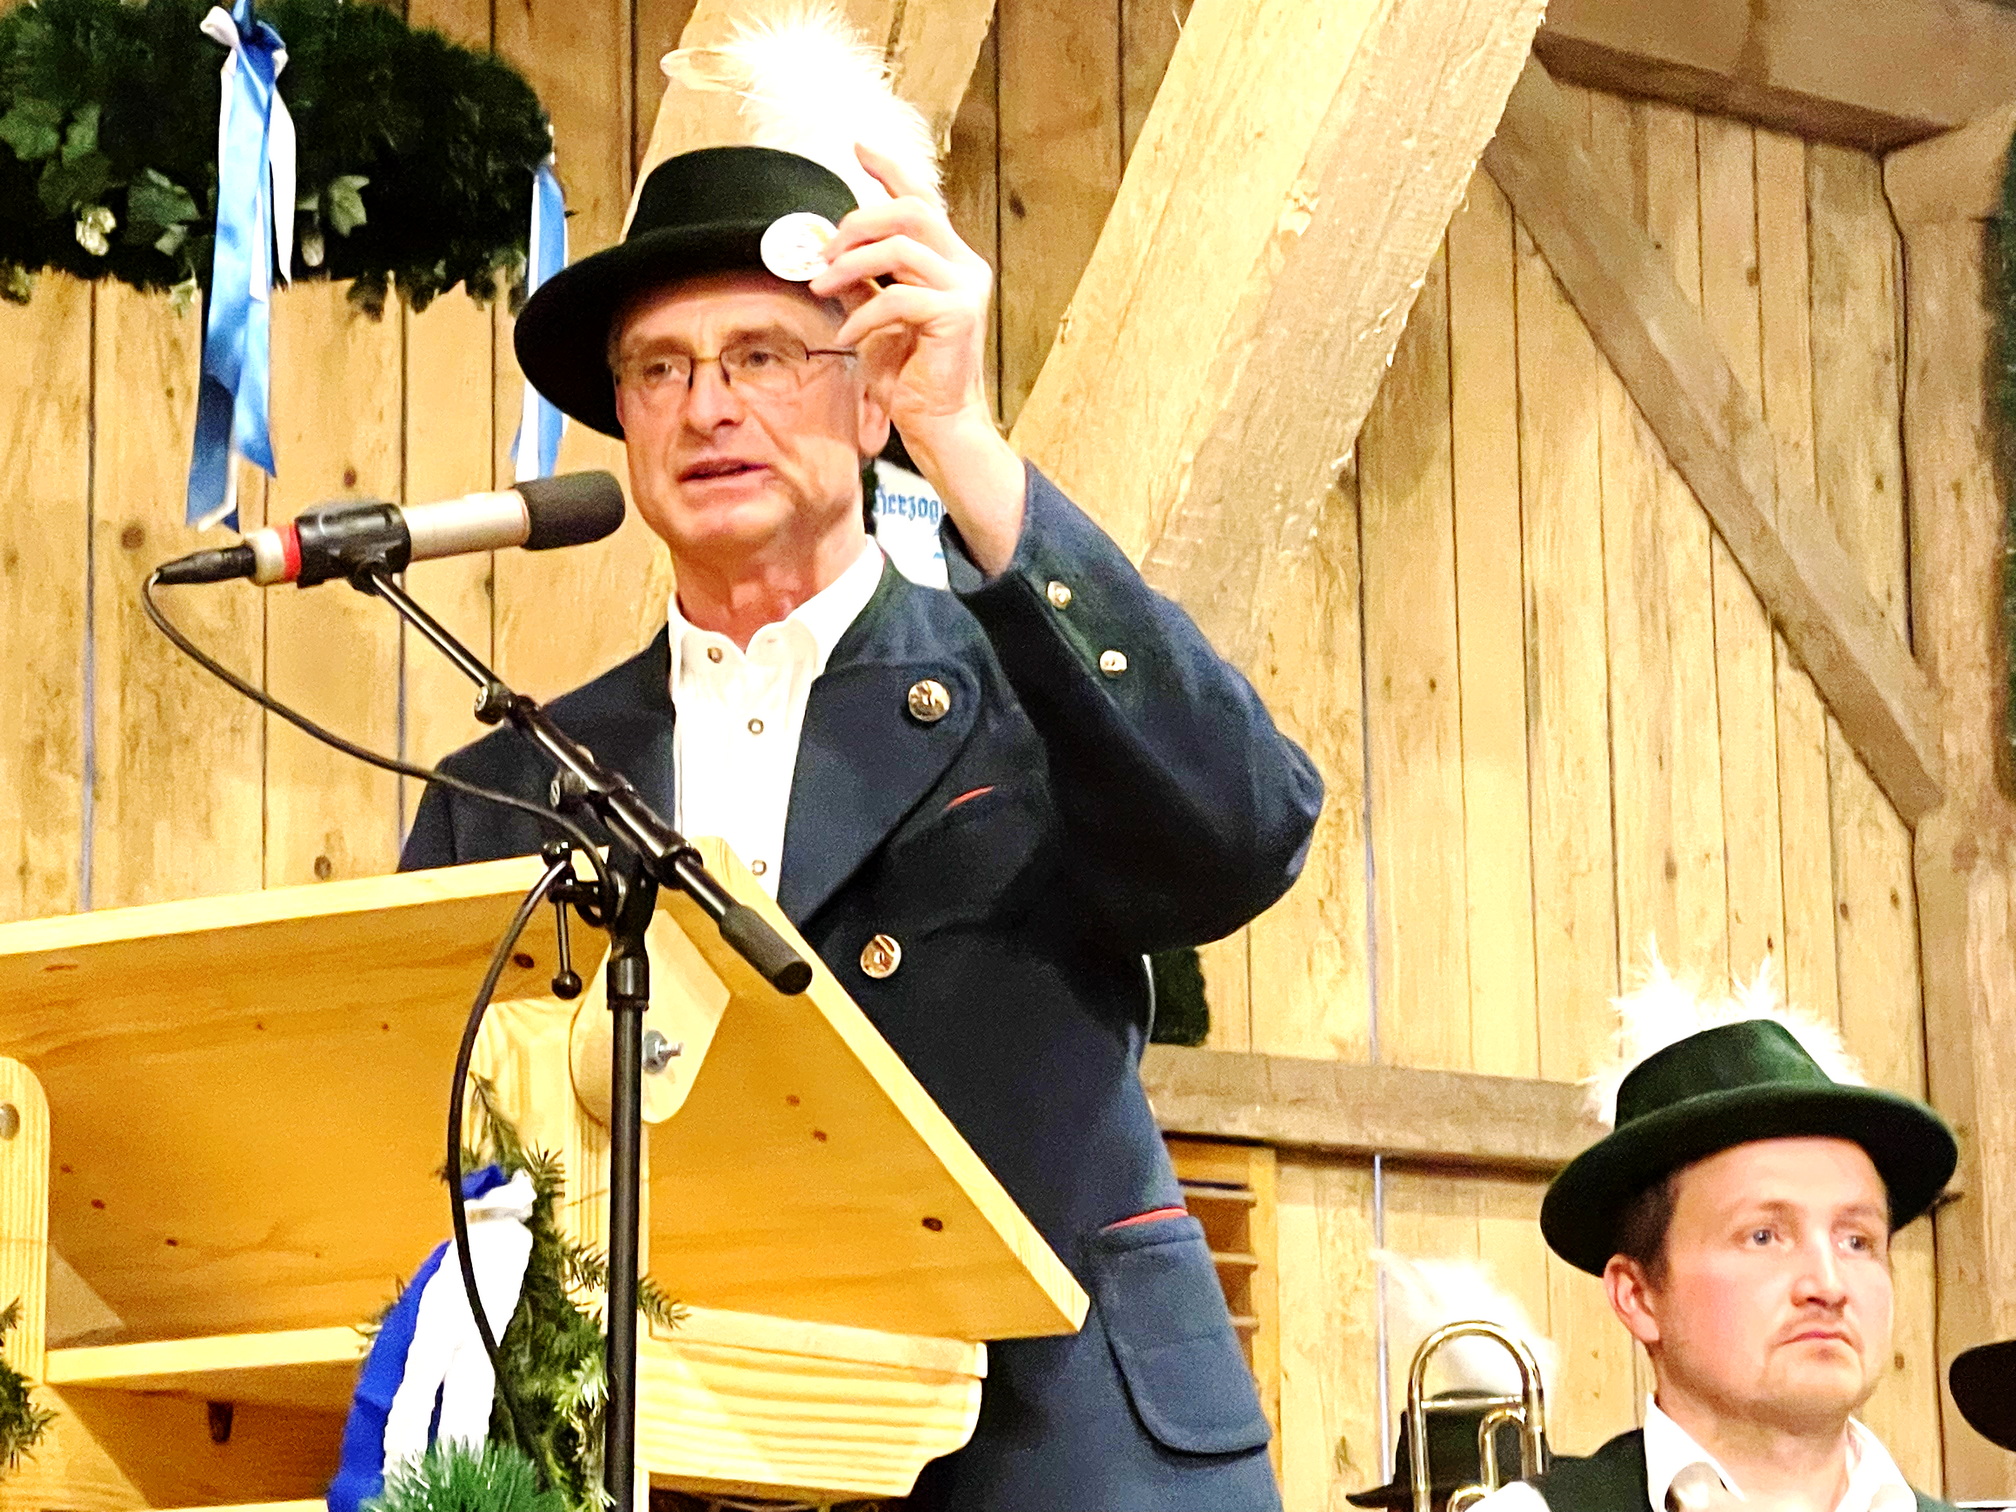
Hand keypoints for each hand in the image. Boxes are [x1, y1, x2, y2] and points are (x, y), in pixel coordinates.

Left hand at [807, 142, 1024, 574]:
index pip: (921, 198)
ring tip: (822, 286)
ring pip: (902, 245)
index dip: (889, 169)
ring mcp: (965, 289)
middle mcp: (964, 267)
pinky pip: (898, 296)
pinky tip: (849, 337)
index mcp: (949, 261)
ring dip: (852, 263)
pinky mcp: (957, 316)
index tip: (856, 147)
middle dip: (858, 221)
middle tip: (823, 251)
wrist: (940, 428)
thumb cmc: (910, 379)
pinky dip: (864, 314)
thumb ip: (861, 282)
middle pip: (911, 209)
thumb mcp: (877, 319)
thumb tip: (825, 253)